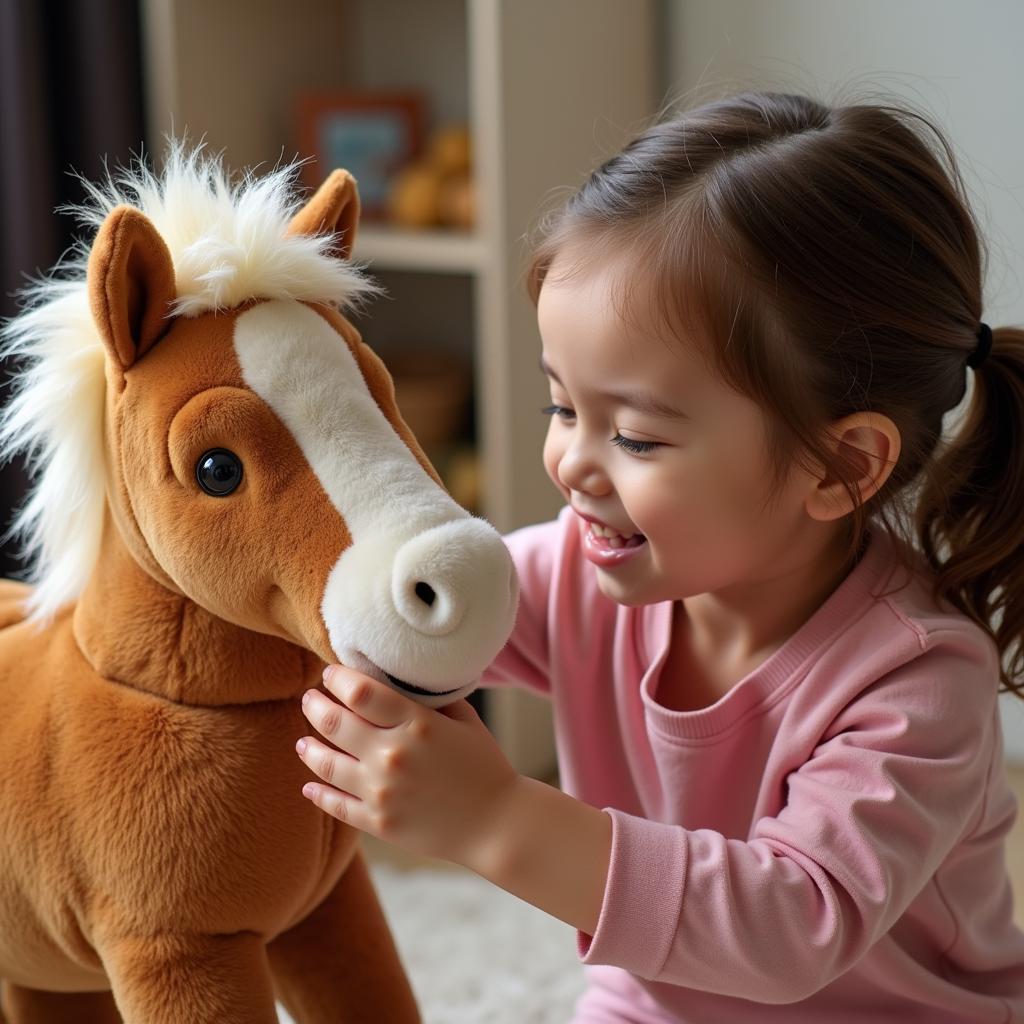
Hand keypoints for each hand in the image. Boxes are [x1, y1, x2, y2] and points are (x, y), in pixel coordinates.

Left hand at [297, 666, 520, 868]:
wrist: (496, 824)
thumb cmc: (484, 765)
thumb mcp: (464, 720)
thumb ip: (430, 699)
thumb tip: (396, 677)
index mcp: (417, 724)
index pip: (359, 692)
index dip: (337, 678)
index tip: (329, 673)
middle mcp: (393, 755)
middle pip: (334, 723)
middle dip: (315, 705)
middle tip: (309, 698)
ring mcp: (382, 792)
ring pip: (325, 764)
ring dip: (308, 748)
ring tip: (303, 741)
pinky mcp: (378, 822)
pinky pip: (336, 805)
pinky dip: (317, 793)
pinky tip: (309, 785)